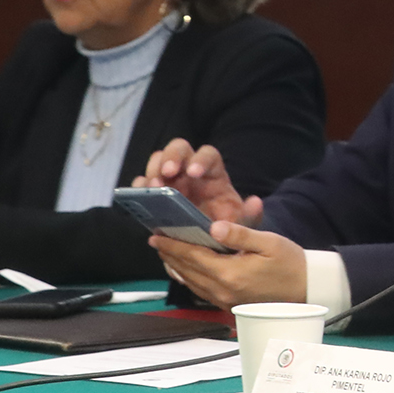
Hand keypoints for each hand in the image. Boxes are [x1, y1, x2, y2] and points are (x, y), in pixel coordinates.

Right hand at [134, 139, 261, 226]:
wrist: (207, 243)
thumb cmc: (226, 228)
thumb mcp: (241, 224)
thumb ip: (250, 215)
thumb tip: (255, 202)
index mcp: (214, 174)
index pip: (208, 155)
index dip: (201, 159)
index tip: (194, 173)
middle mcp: (190, 171)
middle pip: (179, 148)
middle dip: (172, 157)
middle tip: (168, 173)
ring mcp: (170, 180)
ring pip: (158, 160)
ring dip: (153, 170)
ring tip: (153, 187)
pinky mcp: (154, 194)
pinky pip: (142, 183)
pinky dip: (138, 187)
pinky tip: (140, 196)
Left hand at [149, 222, 304, 307]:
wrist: (308, 289)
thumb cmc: (291, 264)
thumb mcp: (269, 242)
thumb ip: (240, 234)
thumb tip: (214, 227)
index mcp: (230, 273)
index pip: (192, 256)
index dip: (172, 245)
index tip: (157, 236)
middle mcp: (223, 290)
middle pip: (187, 270)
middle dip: (170, 254)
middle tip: (156, 241)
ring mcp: (225, 300)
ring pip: (191, 282)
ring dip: (177, 266)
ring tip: (167, 253)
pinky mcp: (229, 305)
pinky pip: (201, 291)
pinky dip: (189, 278)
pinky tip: (187, 270)